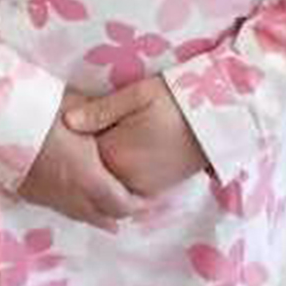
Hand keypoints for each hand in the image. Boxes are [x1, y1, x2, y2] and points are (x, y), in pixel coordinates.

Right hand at [17, 87, 145, 233]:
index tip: (145, 193)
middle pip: (104, 217)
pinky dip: (74, 205)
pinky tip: (75, 193)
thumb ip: (99, 117)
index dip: (137, 203)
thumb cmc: (42, 112)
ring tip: (107, 202)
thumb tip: (112, 115)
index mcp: (88, 178)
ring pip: (81, 216)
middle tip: (129, 198)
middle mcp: (71, 196)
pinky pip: (61, 208)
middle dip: (119, 210)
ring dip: (96, 210)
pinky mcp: (29, 195)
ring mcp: (49, 199)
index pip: (122, 205)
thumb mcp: (79, 110)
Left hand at [63, 77, 209, 199]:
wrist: (219, 121)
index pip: (78, 154)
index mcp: (114, 153)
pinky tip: (120, 158)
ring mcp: (141, 187)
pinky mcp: (156, 190)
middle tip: (80, 136)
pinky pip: (126, 189)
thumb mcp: (138, 95)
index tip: (66, 126)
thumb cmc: (178, 100)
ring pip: (108, 183)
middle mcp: (124, 178)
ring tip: (102, 144)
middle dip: (83, 158)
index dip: (70, 140)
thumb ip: (101, 110)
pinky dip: (118, 178)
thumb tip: (66, 121)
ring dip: (101, 168)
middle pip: (91, 173)